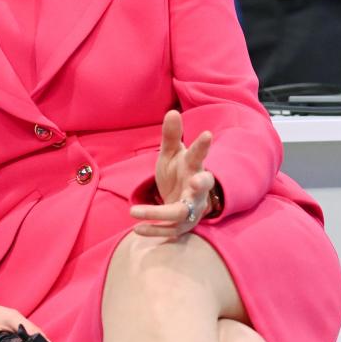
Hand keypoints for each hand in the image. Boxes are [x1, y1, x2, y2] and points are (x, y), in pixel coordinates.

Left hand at [129, 110, 215, 239]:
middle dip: (201, 185)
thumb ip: (171, 136)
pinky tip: (136, 228)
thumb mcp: (172, 154)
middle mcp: (196, 189)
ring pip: (180, 213)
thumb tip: (172, 111)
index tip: (207, 134)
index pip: (199, 155)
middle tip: (197, 182)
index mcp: (194, 167)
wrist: (182, 201)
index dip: (203, 146)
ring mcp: (191, 209)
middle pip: (203, 187)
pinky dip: (153, 230)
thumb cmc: (178, 173)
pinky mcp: (182, 225)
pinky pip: (169, 230)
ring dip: (157, 213)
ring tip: (134, 212)